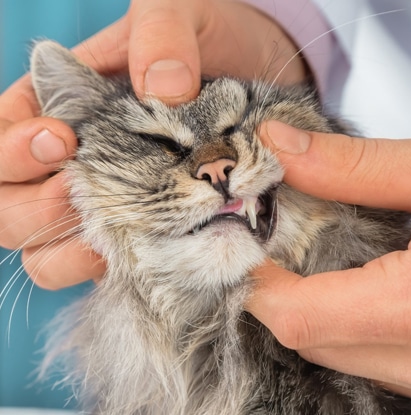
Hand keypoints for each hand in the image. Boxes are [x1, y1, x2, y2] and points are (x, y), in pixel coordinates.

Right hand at [0, 0, 306, 288]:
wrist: (257, 73)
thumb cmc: (208, 36)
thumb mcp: (180, 12)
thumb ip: (162, 34)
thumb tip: (161, 88)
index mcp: (54, 104)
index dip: (9, 151)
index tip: (60, 141)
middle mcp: (68, 161)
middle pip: (5, 208)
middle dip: (34, 208)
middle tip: (83, 189)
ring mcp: (102, 202)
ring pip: (43, 254)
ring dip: (67, 252)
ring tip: (114, 231)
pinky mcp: (143, 231)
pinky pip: (102, 269)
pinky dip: (114, 269)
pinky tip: (151, 250)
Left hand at [247, 121, 410, 412]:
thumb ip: (351, 166)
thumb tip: (286, 152)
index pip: (301, 318)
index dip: (261, 284)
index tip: (255, 249)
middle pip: (318, 344)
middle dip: (289, 298)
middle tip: (291, 246)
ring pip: (351, 360)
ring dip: (328, 315)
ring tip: (341, 261)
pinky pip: (391, 368)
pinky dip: (369, 330)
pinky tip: (385, 288)